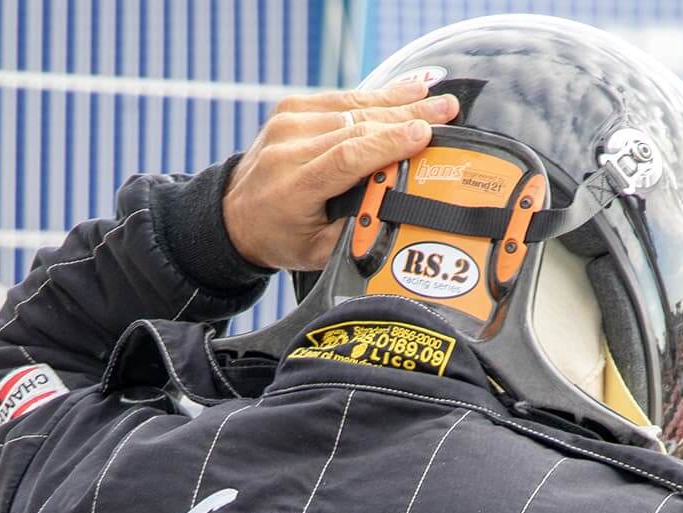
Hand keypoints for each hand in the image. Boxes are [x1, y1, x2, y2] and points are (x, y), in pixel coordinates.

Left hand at [223, 81, 459, 270]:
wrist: (234, 215)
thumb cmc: (281, 236)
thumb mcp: (319, 252)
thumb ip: (355, 230)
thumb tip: (398, 205)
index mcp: (293, 186)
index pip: (347, 157)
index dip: (388, 144)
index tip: (424, 136)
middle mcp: (288, 148)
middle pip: (357, 126)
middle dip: (407, 118)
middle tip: (448, 111)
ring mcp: (289, 123)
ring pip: (354, 108)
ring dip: (400, 103)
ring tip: (437, 99)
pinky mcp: (292, 108)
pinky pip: (343, 99)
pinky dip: (378, 96)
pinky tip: (409, 89)